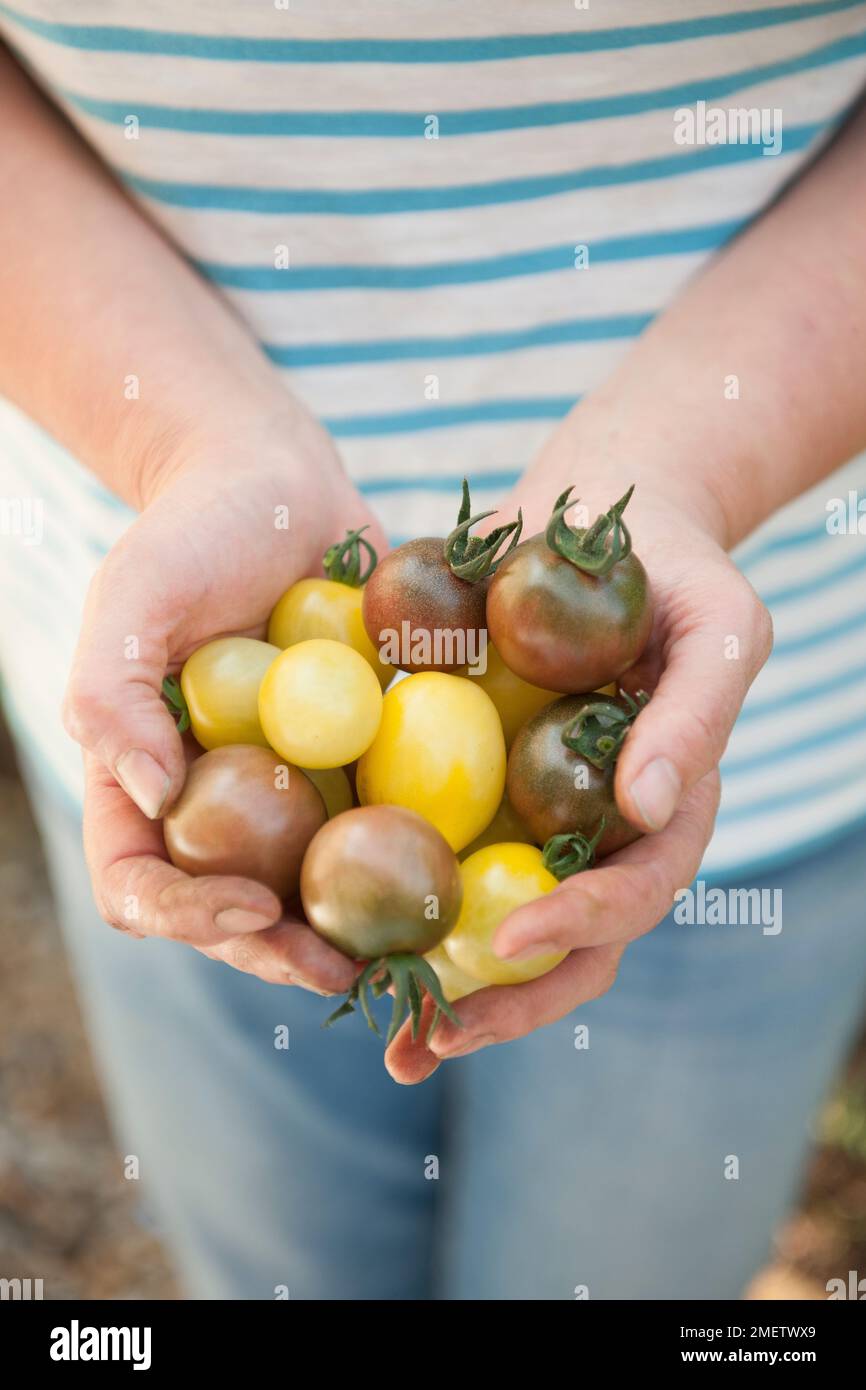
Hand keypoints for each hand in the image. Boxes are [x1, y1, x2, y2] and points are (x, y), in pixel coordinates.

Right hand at [63, 405, 386, 993]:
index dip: (185, 915)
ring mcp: (293, 792)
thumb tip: (151, 793)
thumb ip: (114, 692)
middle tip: (343, 972)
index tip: (249, 908)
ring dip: (358, 937)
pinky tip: (468, 885)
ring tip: (411, 960)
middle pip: (235, 913)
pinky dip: (419, 869)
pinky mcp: (364, 765)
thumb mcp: (132, 593)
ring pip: (318, 893)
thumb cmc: (191, 530)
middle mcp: (219, 803)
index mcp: (146, 782)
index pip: (141, 883)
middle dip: (283, 954)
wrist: (279, 482)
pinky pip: (387, 831)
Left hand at [385, 405, 772, 1082]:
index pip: (634, 896)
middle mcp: (592, 837)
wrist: (590, 522)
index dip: (582, 926)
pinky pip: (426, 849)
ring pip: (486, 920)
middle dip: (500, 1004)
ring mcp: (527, 818)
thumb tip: (647, 804)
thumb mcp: (716, 626)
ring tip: (375, 1024)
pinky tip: (326, 925)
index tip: (517, 936)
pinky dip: (386, 894)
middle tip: (428, 1041)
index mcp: (662, 816)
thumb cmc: (674, 570)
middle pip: (558, 947)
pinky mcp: (463, 787)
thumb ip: (696, 714)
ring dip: (435, 983)